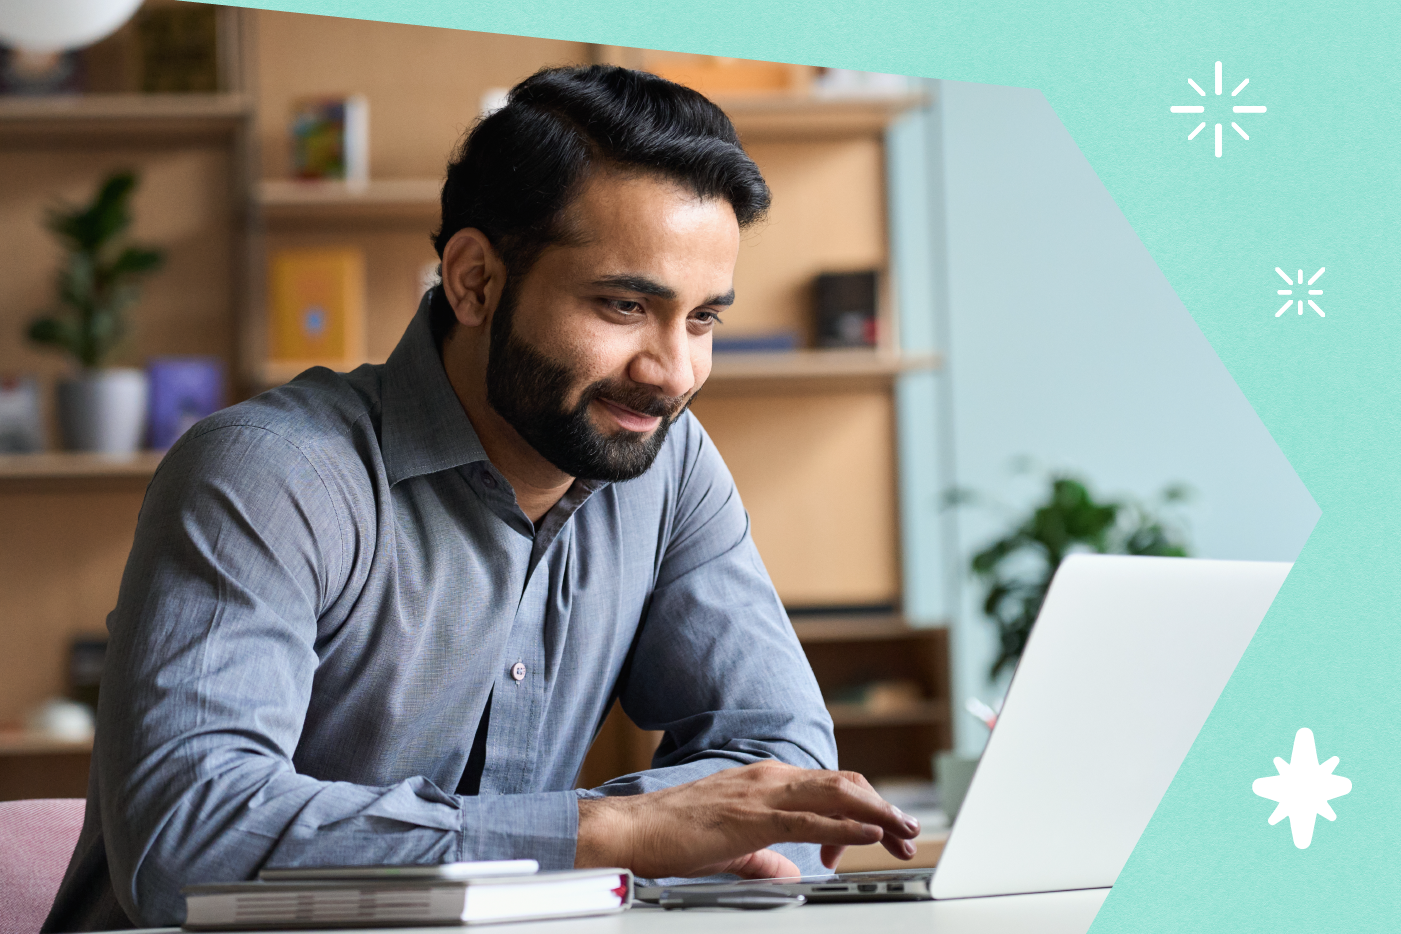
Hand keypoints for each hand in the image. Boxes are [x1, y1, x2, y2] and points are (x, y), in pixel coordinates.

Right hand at [575, 760, 920, 878]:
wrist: (632, 829)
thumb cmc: (673, 835)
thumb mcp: (732, 848)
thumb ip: (765, 858)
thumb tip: (791, 872)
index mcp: (766, 781)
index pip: (829, 787)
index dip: (863, 809)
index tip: (880, 835)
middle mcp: (770, 778)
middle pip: (844, 786)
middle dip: (882, 809)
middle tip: (908, 833)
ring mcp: (762, 793)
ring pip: (836, 795)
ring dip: (877, 813)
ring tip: (904, 830)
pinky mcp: (753, 817)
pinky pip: (810, 818)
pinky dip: (846, 826)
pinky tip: (869, 835)